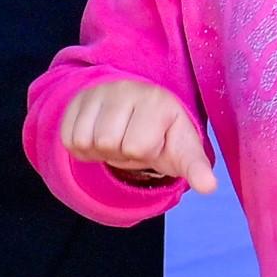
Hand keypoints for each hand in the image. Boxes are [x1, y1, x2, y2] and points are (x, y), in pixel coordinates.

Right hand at [58, 77, 216, 193]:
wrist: (139, 112)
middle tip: (130, 141)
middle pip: (107, 142)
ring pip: (84, 140)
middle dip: (118, 152)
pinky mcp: (77, 98)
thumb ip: (195, 168)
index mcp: (157, 101)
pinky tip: (97, 134)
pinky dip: (80, 146)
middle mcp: (126, 88)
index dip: (143, 152)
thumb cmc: (163, 134)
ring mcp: (99, 91)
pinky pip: (67, 137)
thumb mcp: (182, 151)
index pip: (136, 146)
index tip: (153, 140)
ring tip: (115, 138)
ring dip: (98, 150)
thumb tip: (209, 187)